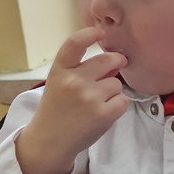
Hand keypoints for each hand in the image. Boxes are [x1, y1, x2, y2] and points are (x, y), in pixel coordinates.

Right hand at [15, 27, 128, 173]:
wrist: (50, 141)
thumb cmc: (58, 109)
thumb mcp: (60, 83)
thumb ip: (82, 69)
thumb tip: (115, 60)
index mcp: (59, 70)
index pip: (74, 43)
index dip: (89, 34)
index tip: (100, 32)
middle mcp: (73, 81)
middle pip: (108, 60)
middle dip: (116, 62)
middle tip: (115, 68)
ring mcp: (88, 97)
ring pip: (116, 83)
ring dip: (112, 91)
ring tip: (96, 103)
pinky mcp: (103, 114)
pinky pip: (123, 100)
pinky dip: (118, 106)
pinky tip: (103, 112)